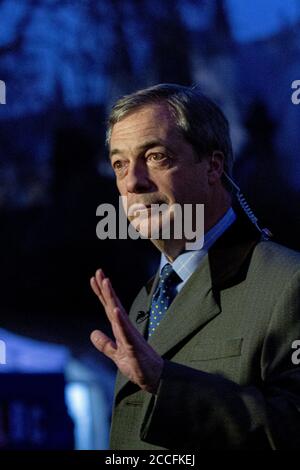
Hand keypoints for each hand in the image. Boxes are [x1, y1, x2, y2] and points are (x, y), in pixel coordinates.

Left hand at [90, 269, 163, 393]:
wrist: (152, 377)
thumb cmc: (137, 365)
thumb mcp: (115, 354)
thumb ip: (105, 344)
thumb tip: (93, 333)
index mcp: (120, 328)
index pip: (108, 307)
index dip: (101, 293)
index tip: (94, 278)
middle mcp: (125, 328)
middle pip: (113, 305)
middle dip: (105, 288)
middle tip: (99, 272)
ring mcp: (129, 335)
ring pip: (118, 313)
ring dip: (112, 298)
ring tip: (106, 283)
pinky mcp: (133, 346)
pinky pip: (125, 331)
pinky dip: (120, 320)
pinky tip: (115, 310)